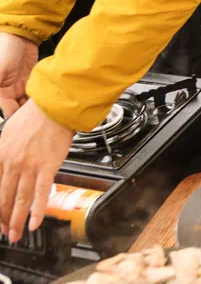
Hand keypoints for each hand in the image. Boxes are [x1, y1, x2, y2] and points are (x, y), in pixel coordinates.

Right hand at [0, 32, 36, 118]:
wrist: (21, 35)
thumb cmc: (5, 49)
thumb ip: (0, 89)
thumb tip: (4, 108)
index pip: (4, 109)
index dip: (12, 114)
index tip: (22, 119)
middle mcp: (6, 91)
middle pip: (15, 109)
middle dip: (24, 113)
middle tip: (36, 114)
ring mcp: (19, 87)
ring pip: (26, 104)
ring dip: (33, 107)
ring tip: (43, 108)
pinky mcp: (30, 82)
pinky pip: (34, 95)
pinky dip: (40, 98)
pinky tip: (47, 99)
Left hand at [0, 99, 73, 242]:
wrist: (55, 106)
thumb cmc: (35, 116)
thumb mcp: (8, 132)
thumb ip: (5, 152)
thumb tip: (5, 165)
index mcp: (1, 154)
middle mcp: (12, 163)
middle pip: (3, 197)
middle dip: (2, 218)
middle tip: (4, 231)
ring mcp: (29, 167)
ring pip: (19, 200)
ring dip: (16, 220)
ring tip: (15, 234)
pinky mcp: (47, 167)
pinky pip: (41, 193)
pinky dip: (37, 211)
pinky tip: (34, 223)